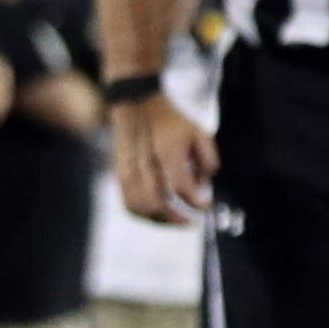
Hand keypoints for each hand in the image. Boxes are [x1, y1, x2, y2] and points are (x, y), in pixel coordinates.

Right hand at [112, 93, 217, 222]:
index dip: (195, 201)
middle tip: (192, 222)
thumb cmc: (172, 122)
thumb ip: (208, 161)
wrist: (138, 106)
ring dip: (160, 220)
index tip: (206, 206)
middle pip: (158, 202)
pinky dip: (144, 215)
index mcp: (166, 149)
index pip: (180, 185)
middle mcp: (145, 161)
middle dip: (177, 218)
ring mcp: (128, 168)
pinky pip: (129, 203)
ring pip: (141, 207)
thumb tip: (205, 188)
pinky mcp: (120, 173)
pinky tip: (159, 215)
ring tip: (177, 221)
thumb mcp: (200, 133)